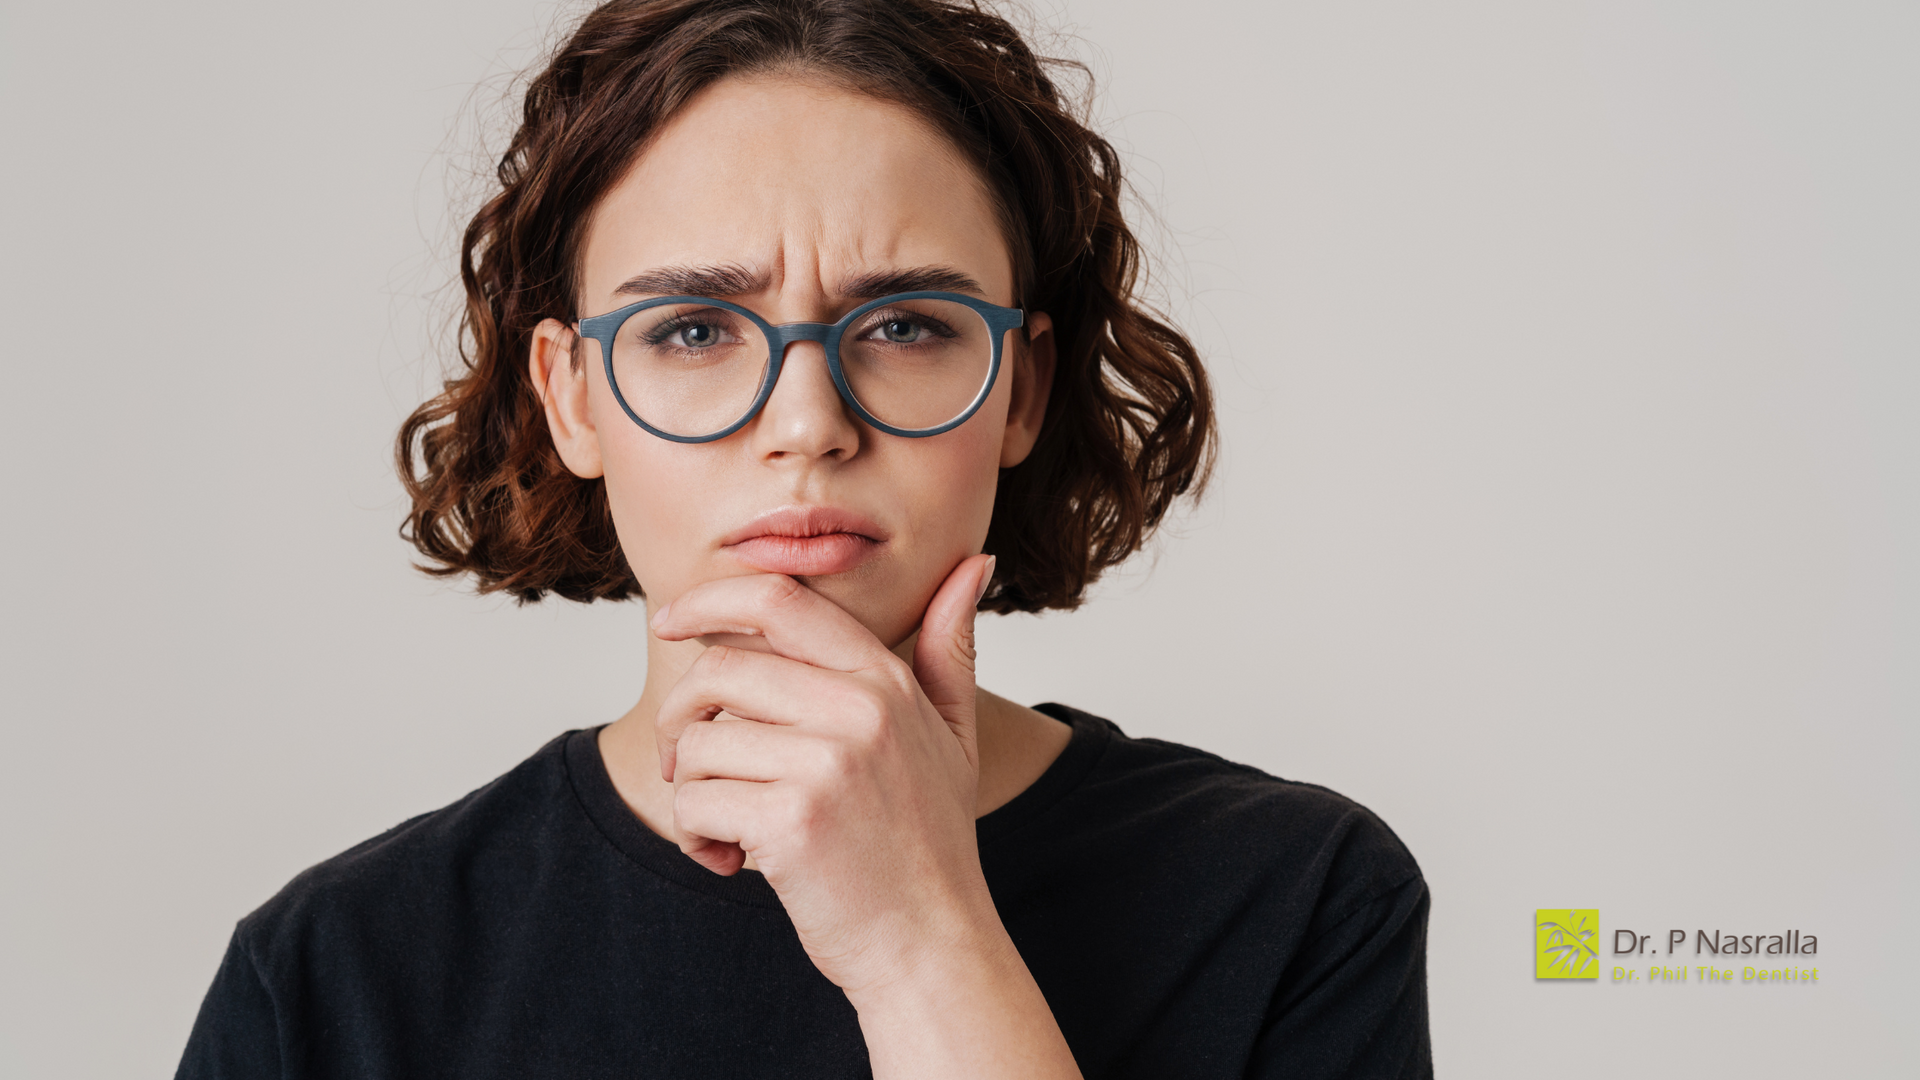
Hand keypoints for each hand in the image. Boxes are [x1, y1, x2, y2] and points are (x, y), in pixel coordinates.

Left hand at [649, 554, 996, 994]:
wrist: (931, 944)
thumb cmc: (931, 841)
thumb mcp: (953, 734)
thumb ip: (950, 648)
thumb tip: (975, 563)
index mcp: (884, 680)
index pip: (778, 602)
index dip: (708, 598)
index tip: (670, 620)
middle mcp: (859, 710)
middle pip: (717, 670)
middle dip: (681, 718)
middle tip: (690, 765)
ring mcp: (827, 764)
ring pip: (697, 742)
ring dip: (692, 790)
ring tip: (731, 827)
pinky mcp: (792, 822)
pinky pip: (695, 803)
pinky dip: (695, 837)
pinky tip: (732, 860)